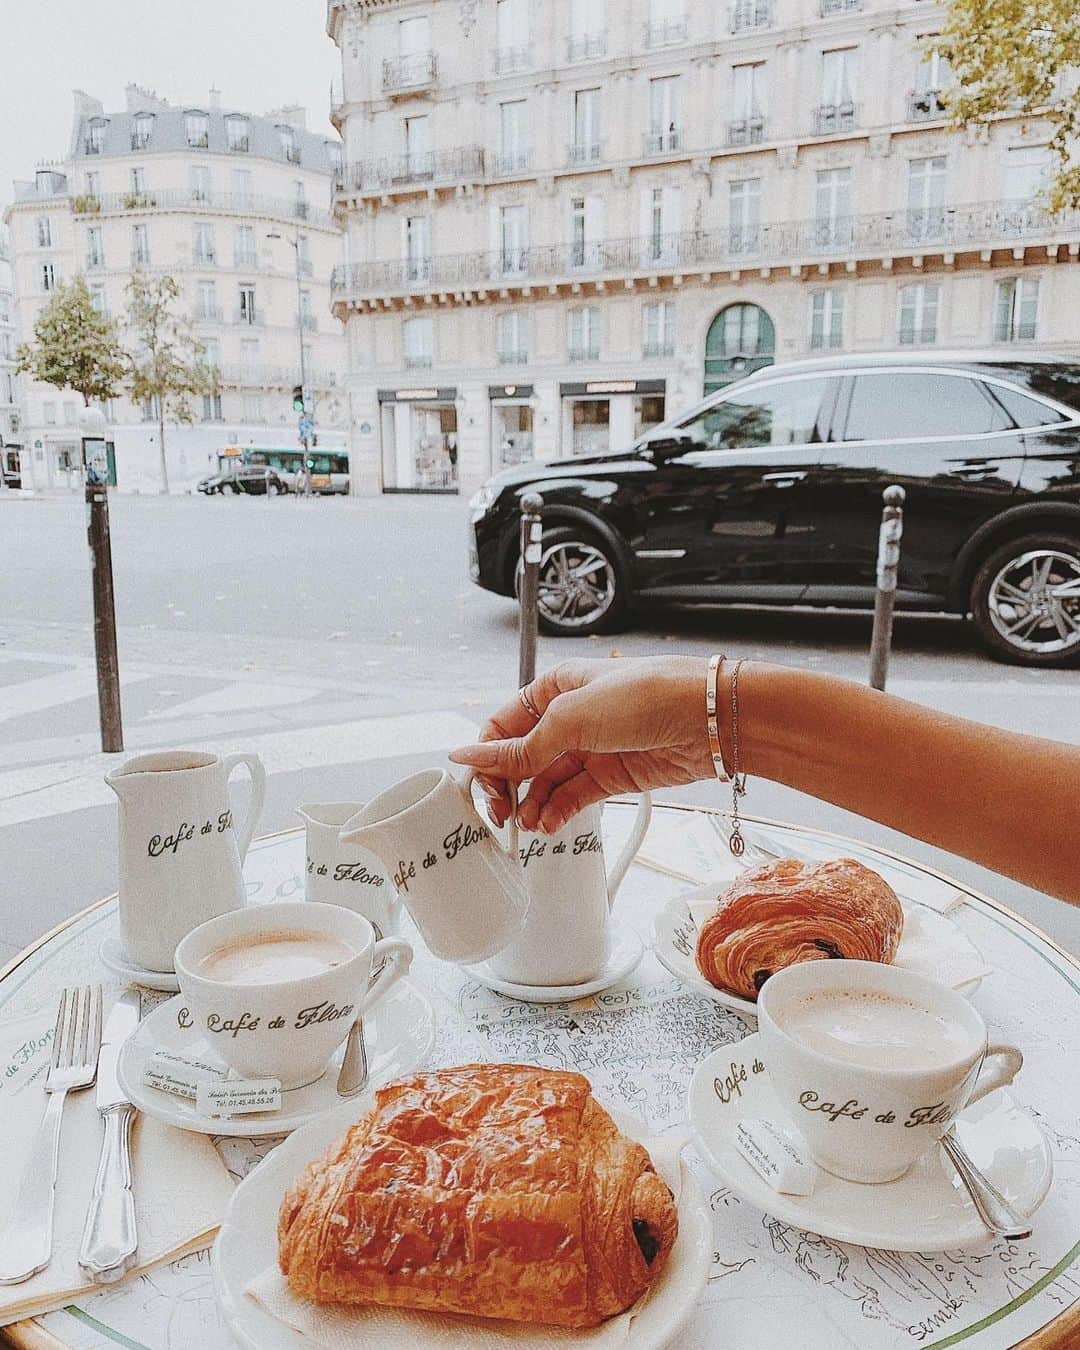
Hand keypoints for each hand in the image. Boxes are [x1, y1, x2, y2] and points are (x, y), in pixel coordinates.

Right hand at [449, 657, 711, 833]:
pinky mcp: (612, 776)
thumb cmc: (646, 695)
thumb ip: (522, 748)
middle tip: (500, 813)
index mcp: (554, 688)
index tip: (477, 784)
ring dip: (533, 805)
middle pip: (522, 758)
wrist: (708, 719)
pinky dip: (557, 812)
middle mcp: (570, 718)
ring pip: (546, 782)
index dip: (488, 755)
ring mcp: (591, 748)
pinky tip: (548, 824)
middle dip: (508, 786)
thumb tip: (472, 755)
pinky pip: (573, 797)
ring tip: (529, 825)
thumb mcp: (570, 717)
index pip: (504, 725)